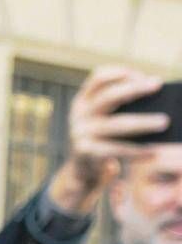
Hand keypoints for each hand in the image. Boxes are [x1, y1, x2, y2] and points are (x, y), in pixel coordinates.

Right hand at [48, 66, 168, 215]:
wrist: (81, 169)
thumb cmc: (102, 139)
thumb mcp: (104, 118)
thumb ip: (121, 106)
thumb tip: (157, 100)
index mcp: (83, 101)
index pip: (98, 78)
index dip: (120, 73)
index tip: (141, 75)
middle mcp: (79, 114)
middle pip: (108, 96)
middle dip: (134, 88)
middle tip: (157, 85)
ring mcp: (80, 133)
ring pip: (116, 124)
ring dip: (143, 122)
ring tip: (165, 122)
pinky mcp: (85, 152)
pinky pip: (116, 149)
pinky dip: (136, 150)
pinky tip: (153, 151)